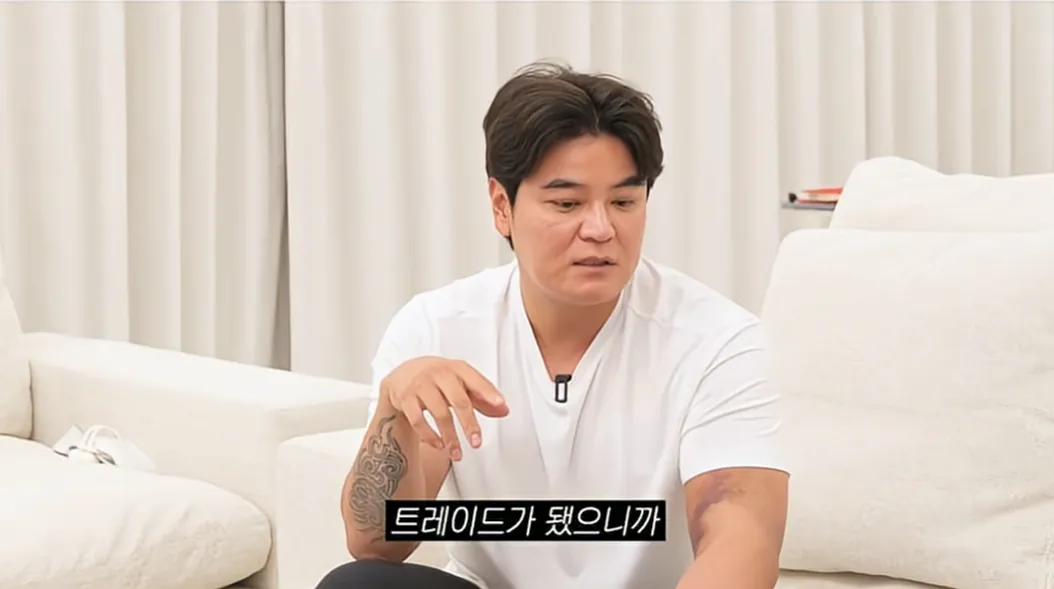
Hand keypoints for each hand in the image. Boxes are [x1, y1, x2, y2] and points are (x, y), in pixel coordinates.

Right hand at [381, 356, 508, 460]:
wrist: (403, 374)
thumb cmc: (438, 378)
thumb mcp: (460, 381)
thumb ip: (482, 396)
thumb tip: (504, 411)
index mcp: (457, 368)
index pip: (475, 380)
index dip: (489, 393)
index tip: (500, 405)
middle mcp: (439, 374)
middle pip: (458, 400)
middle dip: (469, 424)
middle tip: (477, 443)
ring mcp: (421, 386)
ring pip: (439, 414)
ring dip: (450, 437)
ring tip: (458, 454)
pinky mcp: (406, 399)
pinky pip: (418, 421)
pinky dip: (429, 436)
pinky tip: (439, 445)